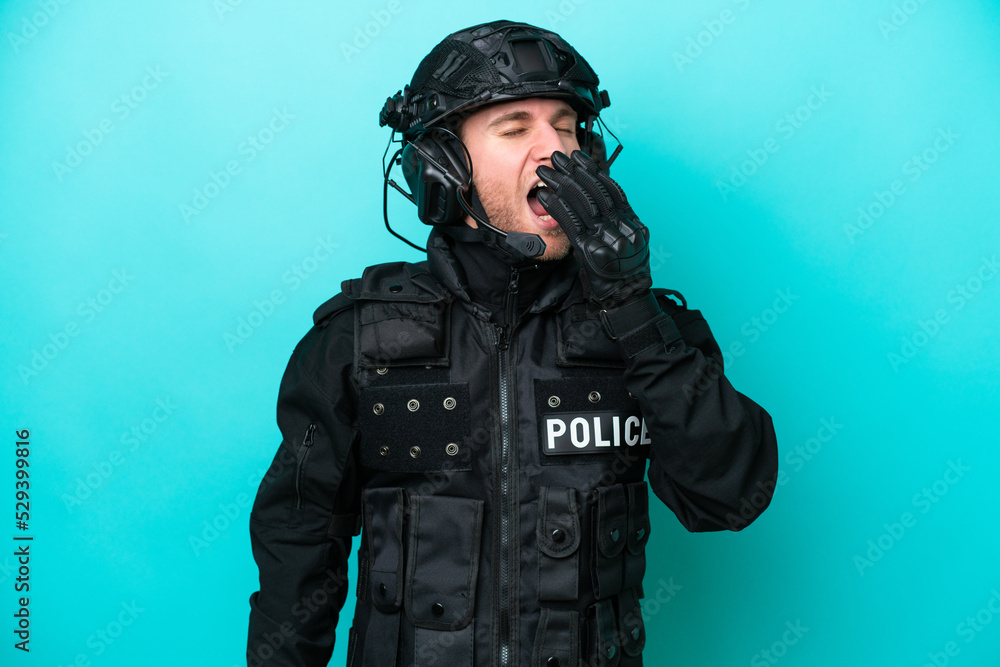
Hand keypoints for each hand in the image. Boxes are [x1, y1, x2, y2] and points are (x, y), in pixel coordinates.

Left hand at [536, 151, 650, 307]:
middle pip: (595, 192)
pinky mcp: (590, 250)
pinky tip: (545, 195)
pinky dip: (557, 206)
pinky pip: (572, 223)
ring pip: (583, 202)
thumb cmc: (624, 277)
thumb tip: (596, 205)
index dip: (593, 172)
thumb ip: (614, 224)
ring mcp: (608, 238)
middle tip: (557, 158)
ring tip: (545, 171)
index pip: (612, 190)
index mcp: (633, 223)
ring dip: (561, 184)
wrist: (627, 302)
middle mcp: (622, 227)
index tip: (579, 158)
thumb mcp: (628, 246)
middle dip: (573, 172)